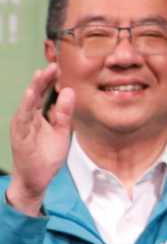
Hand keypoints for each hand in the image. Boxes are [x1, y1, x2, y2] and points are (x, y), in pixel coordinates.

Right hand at [7, 65, 73, 215]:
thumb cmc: (46, 155)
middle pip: (35, 94)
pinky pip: (23, 119)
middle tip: (53, 64)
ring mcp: (22, 126)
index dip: (50, 80)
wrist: (36, 179)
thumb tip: (69, 90)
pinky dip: (26, 106)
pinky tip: (31, 95)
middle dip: (43, 79)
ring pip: (27, 103)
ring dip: (34, 88)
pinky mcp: (20, 136)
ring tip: (40, 74)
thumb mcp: (61, 131)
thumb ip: (64, 112)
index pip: (43, 93)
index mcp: (37, 115)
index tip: (59, 66)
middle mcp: (28, 117)